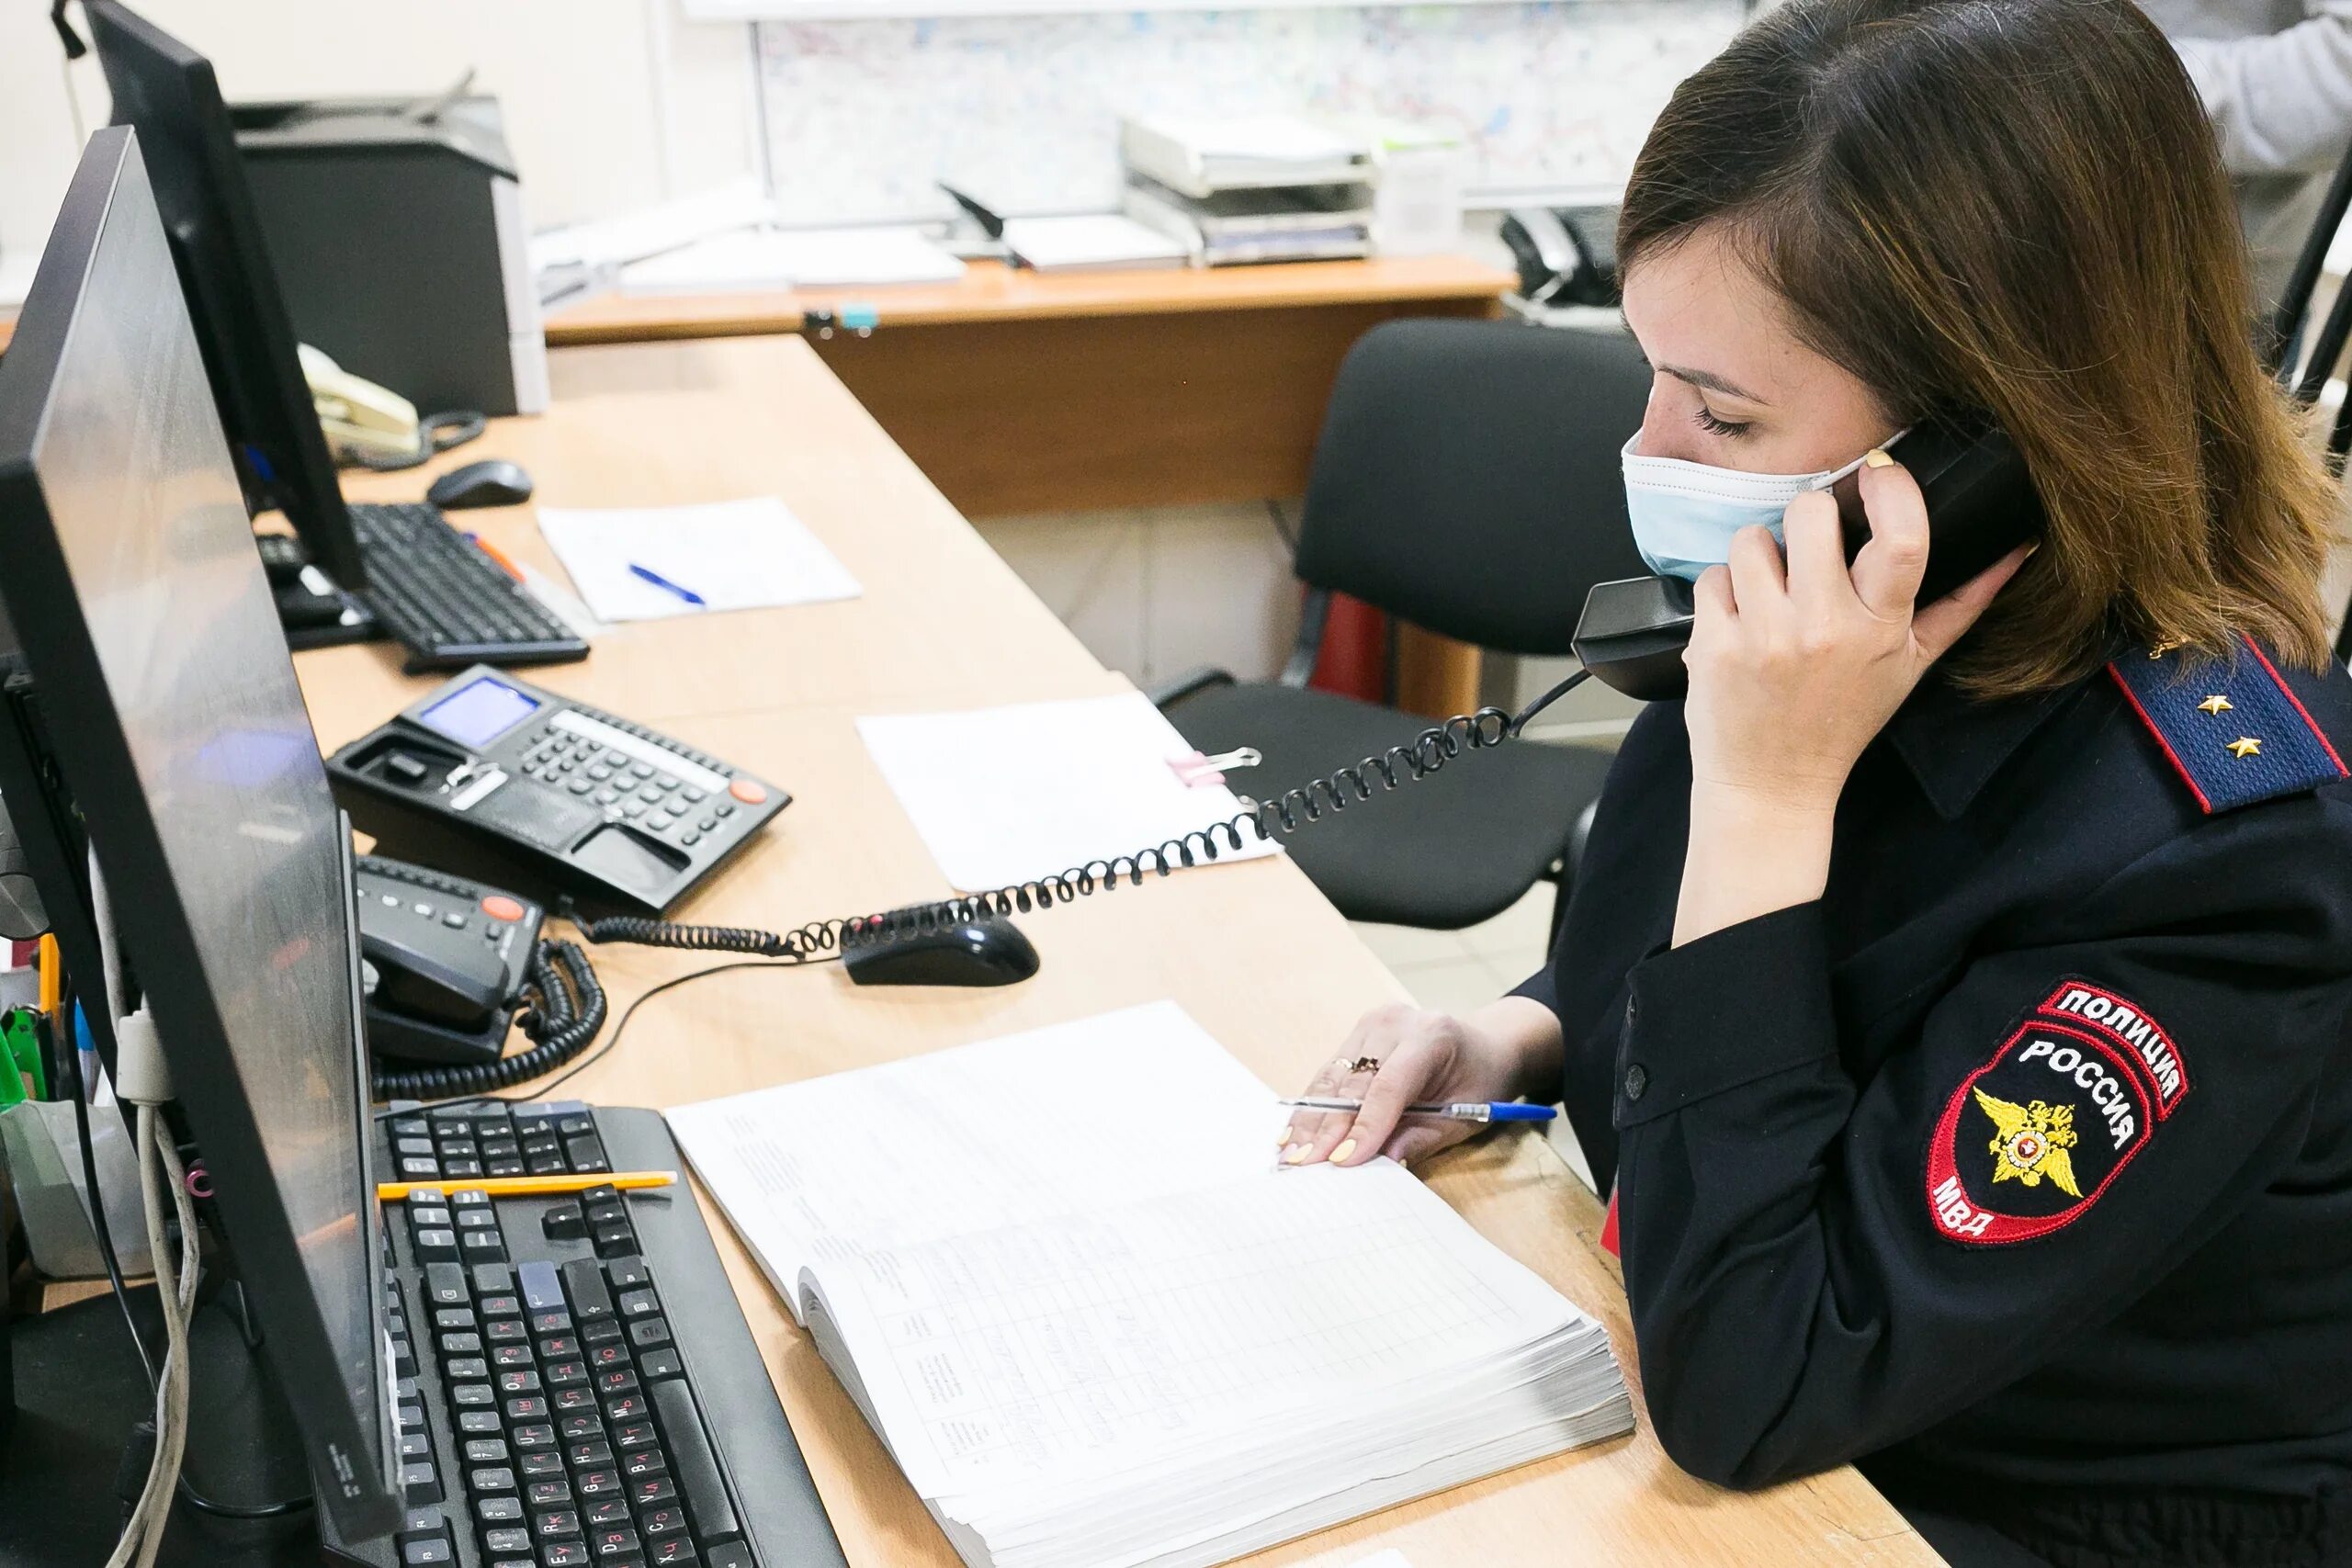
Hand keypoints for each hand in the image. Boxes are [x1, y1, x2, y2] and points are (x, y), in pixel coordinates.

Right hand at [1280, 1000, 1551, 1167]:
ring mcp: (1370, 1025)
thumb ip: (1422, 1137)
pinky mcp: (1355, 1036)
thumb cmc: (1479, 1080)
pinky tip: (1292, 1134)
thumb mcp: (1465, 1114)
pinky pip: (1329, 1075)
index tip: (1342, 1161)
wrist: (1485, 1045)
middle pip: (1352, 1083)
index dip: (1364, 1126)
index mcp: (1431, 1036)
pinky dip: (1312, 1108)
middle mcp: (1393, 1022)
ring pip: (1331, 1079)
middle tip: (1303, 1165)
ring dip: (1309, 1122)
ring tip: (1289, 1156)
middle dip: (1326, 1129)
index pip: (1388, 1086)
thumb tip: (1383, 1162)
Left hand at [1684, 454, 2030, 814]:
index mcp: (1881, 628)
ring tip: (1770, 593)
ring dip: (1757, 556)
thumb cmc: (1843, 721)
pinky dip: (1722, 592)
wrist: (1772, 785)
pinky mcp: (1714, 646)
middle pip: (1810, 512)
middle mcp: (1825, 629)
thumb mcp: (1912, 665)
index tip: (1878, 472)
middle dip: (1806, 517)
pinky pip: (1711, 577)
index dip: (1890, 488)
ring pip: (1751, 539)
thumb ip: (1962, 604)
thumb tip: (2014, 549)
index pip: (1903, 539)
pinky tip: (1739, 623)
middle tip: (1807, 548)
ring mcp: (1765, 637)